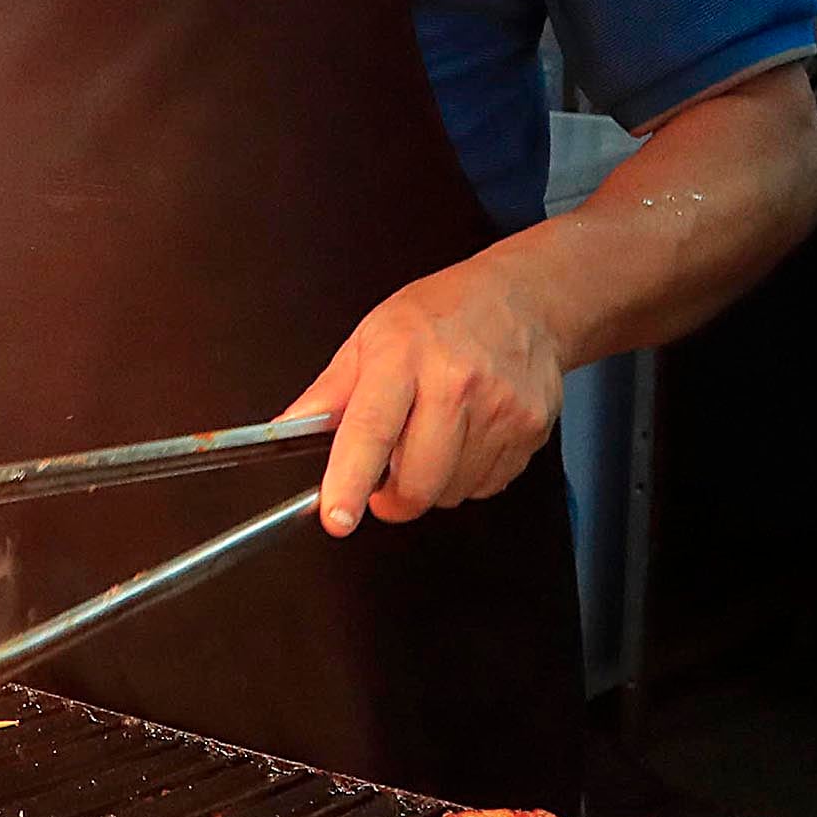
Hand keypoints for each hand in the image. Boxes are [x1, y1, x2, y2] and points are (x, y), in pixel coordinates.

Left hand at [291, 247, 567, 534]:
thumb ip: (329, 393)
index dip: (350, 480)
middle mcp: (455, 383)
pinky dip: (468, 475)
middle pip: (417, 480)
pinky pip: (486, 486)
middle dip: (393, 496)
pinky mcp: (529, 432)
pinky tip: (468, 435)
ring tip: (434, 434)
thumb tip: (286, 431)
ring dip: (433, 482)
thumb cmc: (444, 314)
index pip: (370, 430)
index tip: (337, 516)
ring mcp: (499, 410)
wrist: (524, 300)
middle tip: (387, 472)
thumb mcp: (372, 337)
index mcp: (403, 357)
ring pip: (451, 492)